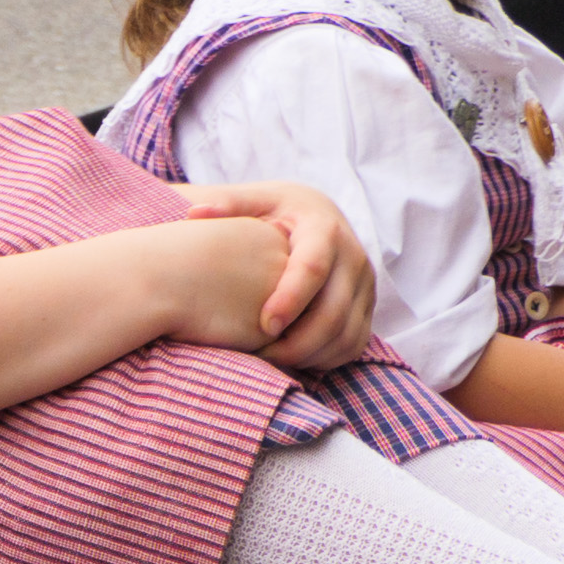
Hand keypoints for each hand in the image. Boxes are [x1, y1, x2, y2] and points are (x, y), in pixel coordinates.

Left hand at [175, 179, 378, 370]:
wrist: (318, 216)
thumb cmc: (276, 212)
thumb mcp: (255, 201)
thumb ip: (228, 206)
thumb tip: (195, 213)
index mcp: (323, 228)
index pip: (313, 268)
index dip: (290, 301)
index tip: (263, 326)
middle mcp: (353, 255)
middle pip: (334, 312)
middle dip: (298, 342)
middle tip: (261, 357)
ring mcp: (366, 284)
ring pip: (347, 334)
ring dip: (311, 356)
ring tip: (272, 362)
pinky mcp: (368, 305)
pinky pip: (355, 343)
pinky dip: (327, 359)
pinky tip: (295, 361)